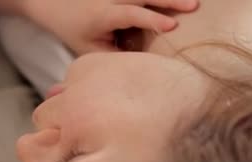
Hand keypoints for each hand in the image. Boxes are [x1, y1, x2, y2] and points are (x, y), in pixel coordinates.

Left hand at [22, 0, 198, 54]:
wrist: (56, 3)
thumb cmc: (76, 31)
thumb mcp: (90, 49)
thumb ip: (113, 56)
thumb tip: (142, 66)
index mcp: (102, 14)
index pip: (130, 14)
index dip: (151, 19)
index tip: (172, 26)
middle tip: (194, 6)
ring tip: (194, 2)